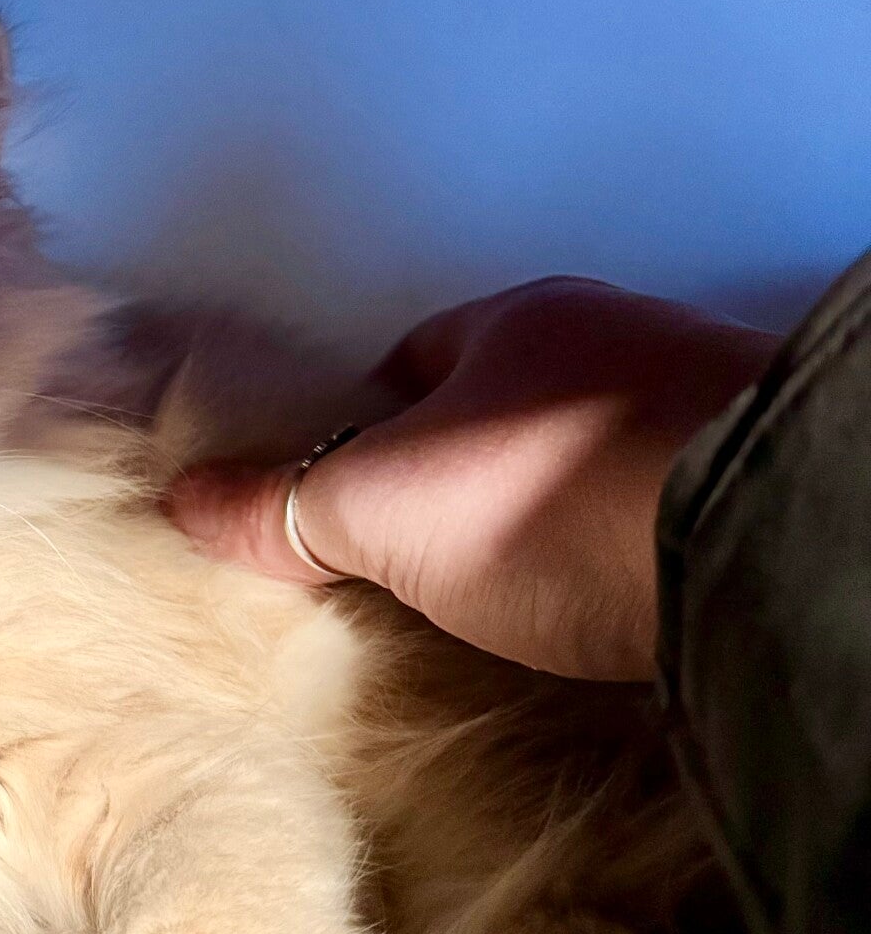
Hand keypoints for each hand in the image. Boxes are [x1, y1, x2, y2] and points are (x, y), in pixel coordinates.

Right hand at [167, 278, 779, 679]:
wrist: (748, 538)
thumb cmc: (550, 493)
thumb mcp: (383, 507)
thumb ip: (284, 506)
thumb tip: (185, 502)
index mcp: (517, 321)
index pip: (416, 361)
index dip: (369, 430)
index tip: (346, 502)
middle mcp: (616, 344)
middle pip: (506, 410)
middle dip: (464, 477)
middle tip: (422, 564)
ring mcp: (696, 412)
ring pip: (592, 460)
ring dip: (557, 517)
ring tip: (518, 604)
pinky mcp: (747, 489)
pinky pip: (662, 515)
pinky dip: (631, 556)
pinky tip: (611, 612)